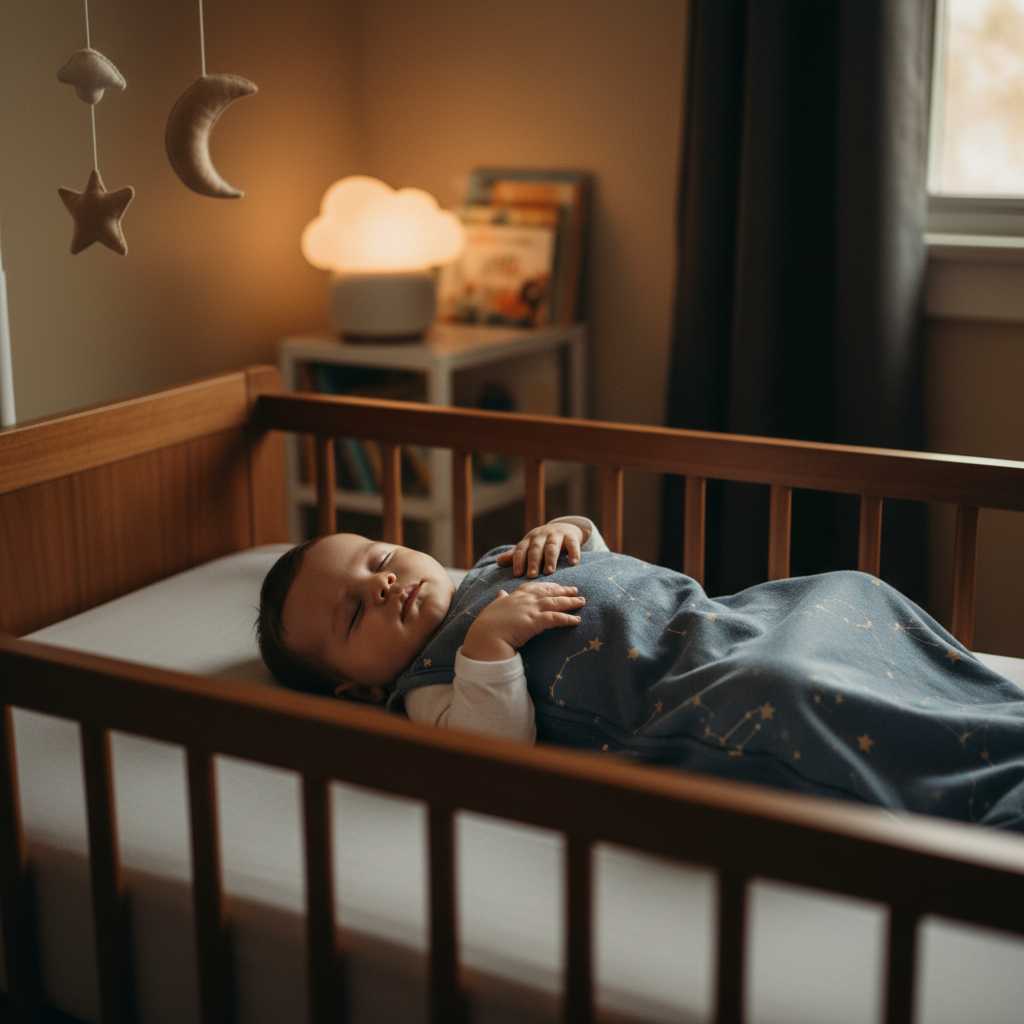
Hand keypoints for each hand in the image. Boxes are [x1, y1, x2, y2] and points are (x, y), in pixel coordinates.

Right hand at [462, 583, 584, 660]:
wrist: (486, 636)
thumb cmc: (487, 625)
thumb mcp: (494, 608)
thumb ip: (500, 600)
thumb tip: (501, 593)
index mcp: (515, 596)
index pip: (535, 587)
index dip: (548, 586)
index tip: (556, 585)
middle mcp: (525, 599)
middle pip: (549, 592)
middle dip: (563, 590)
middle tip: (576, 590)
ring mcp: (531, 609)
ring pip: (555, 602)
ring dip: (570, 602)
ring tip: (581, 602)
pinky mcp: (535, 621)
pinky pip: (556, 618)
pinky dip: (567, 618)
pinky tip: (576, 620)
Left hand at [496, 522, 584, 576]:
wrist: (564, 528)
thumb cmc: (542, 543)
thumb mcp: (529, 547)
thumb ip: (515, 556)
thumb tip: (498, 562)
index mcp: (529, 540)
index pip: (521, 549)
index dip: (518, 561)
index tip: (517, 574)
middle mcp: (541, 536)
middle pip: (536, 549)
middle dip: (533, 562)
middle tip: (532, 575)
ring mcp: (556, 535)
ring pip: (552, 546)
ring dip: (550, 559)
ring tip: (549, 571)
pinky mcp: (570, 536)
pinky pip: (572, 544)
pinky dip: (573, 552)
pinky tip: (573, 563)